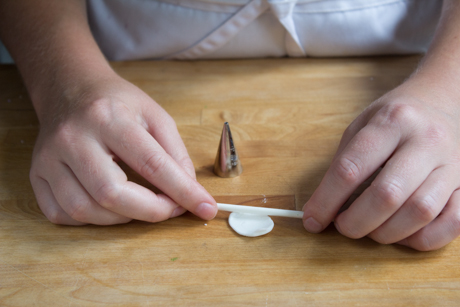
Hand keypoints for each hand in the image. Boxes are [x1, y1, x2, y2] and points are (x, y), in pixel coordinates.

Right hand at [30, 75, 216, 224]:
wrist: (71, 90)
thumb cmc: (117, 103)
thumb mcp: (155, 115)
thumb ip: (175, 153)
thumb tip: (189, 191)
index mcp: (108, 117)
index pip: (152, 163)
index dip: (182, 191)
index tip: (204, 208)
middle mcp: (73, 138)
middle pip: (112, 193)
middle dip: (151, 211)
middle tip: (170, 208)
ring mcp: (49, 158)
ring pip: (85, 209)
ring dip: (123, 218)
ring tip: (141, 204)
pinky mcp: (36, 174)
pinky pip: (62, 214)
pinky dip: (93, 220)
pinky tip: (109, 205)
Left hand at [302, 78, 459, 250]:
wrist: (442, 101)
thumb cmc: (394, 118)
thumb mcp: (361, 126)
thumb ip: (343, 163)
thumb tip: (322, 207)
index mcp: (391, 121)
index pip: (350, 168)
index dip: (326, 201)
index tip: (312, 220)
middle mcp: (425, 141)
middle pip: (387, 194)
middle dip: (356, 222)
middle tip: (343, 227)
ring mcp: (452, 163)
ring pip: (420, 212)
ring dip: (386, 233)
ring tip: (370, 229)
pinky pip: (453, 223)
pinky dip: (422, 238)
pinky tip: (402, 234)